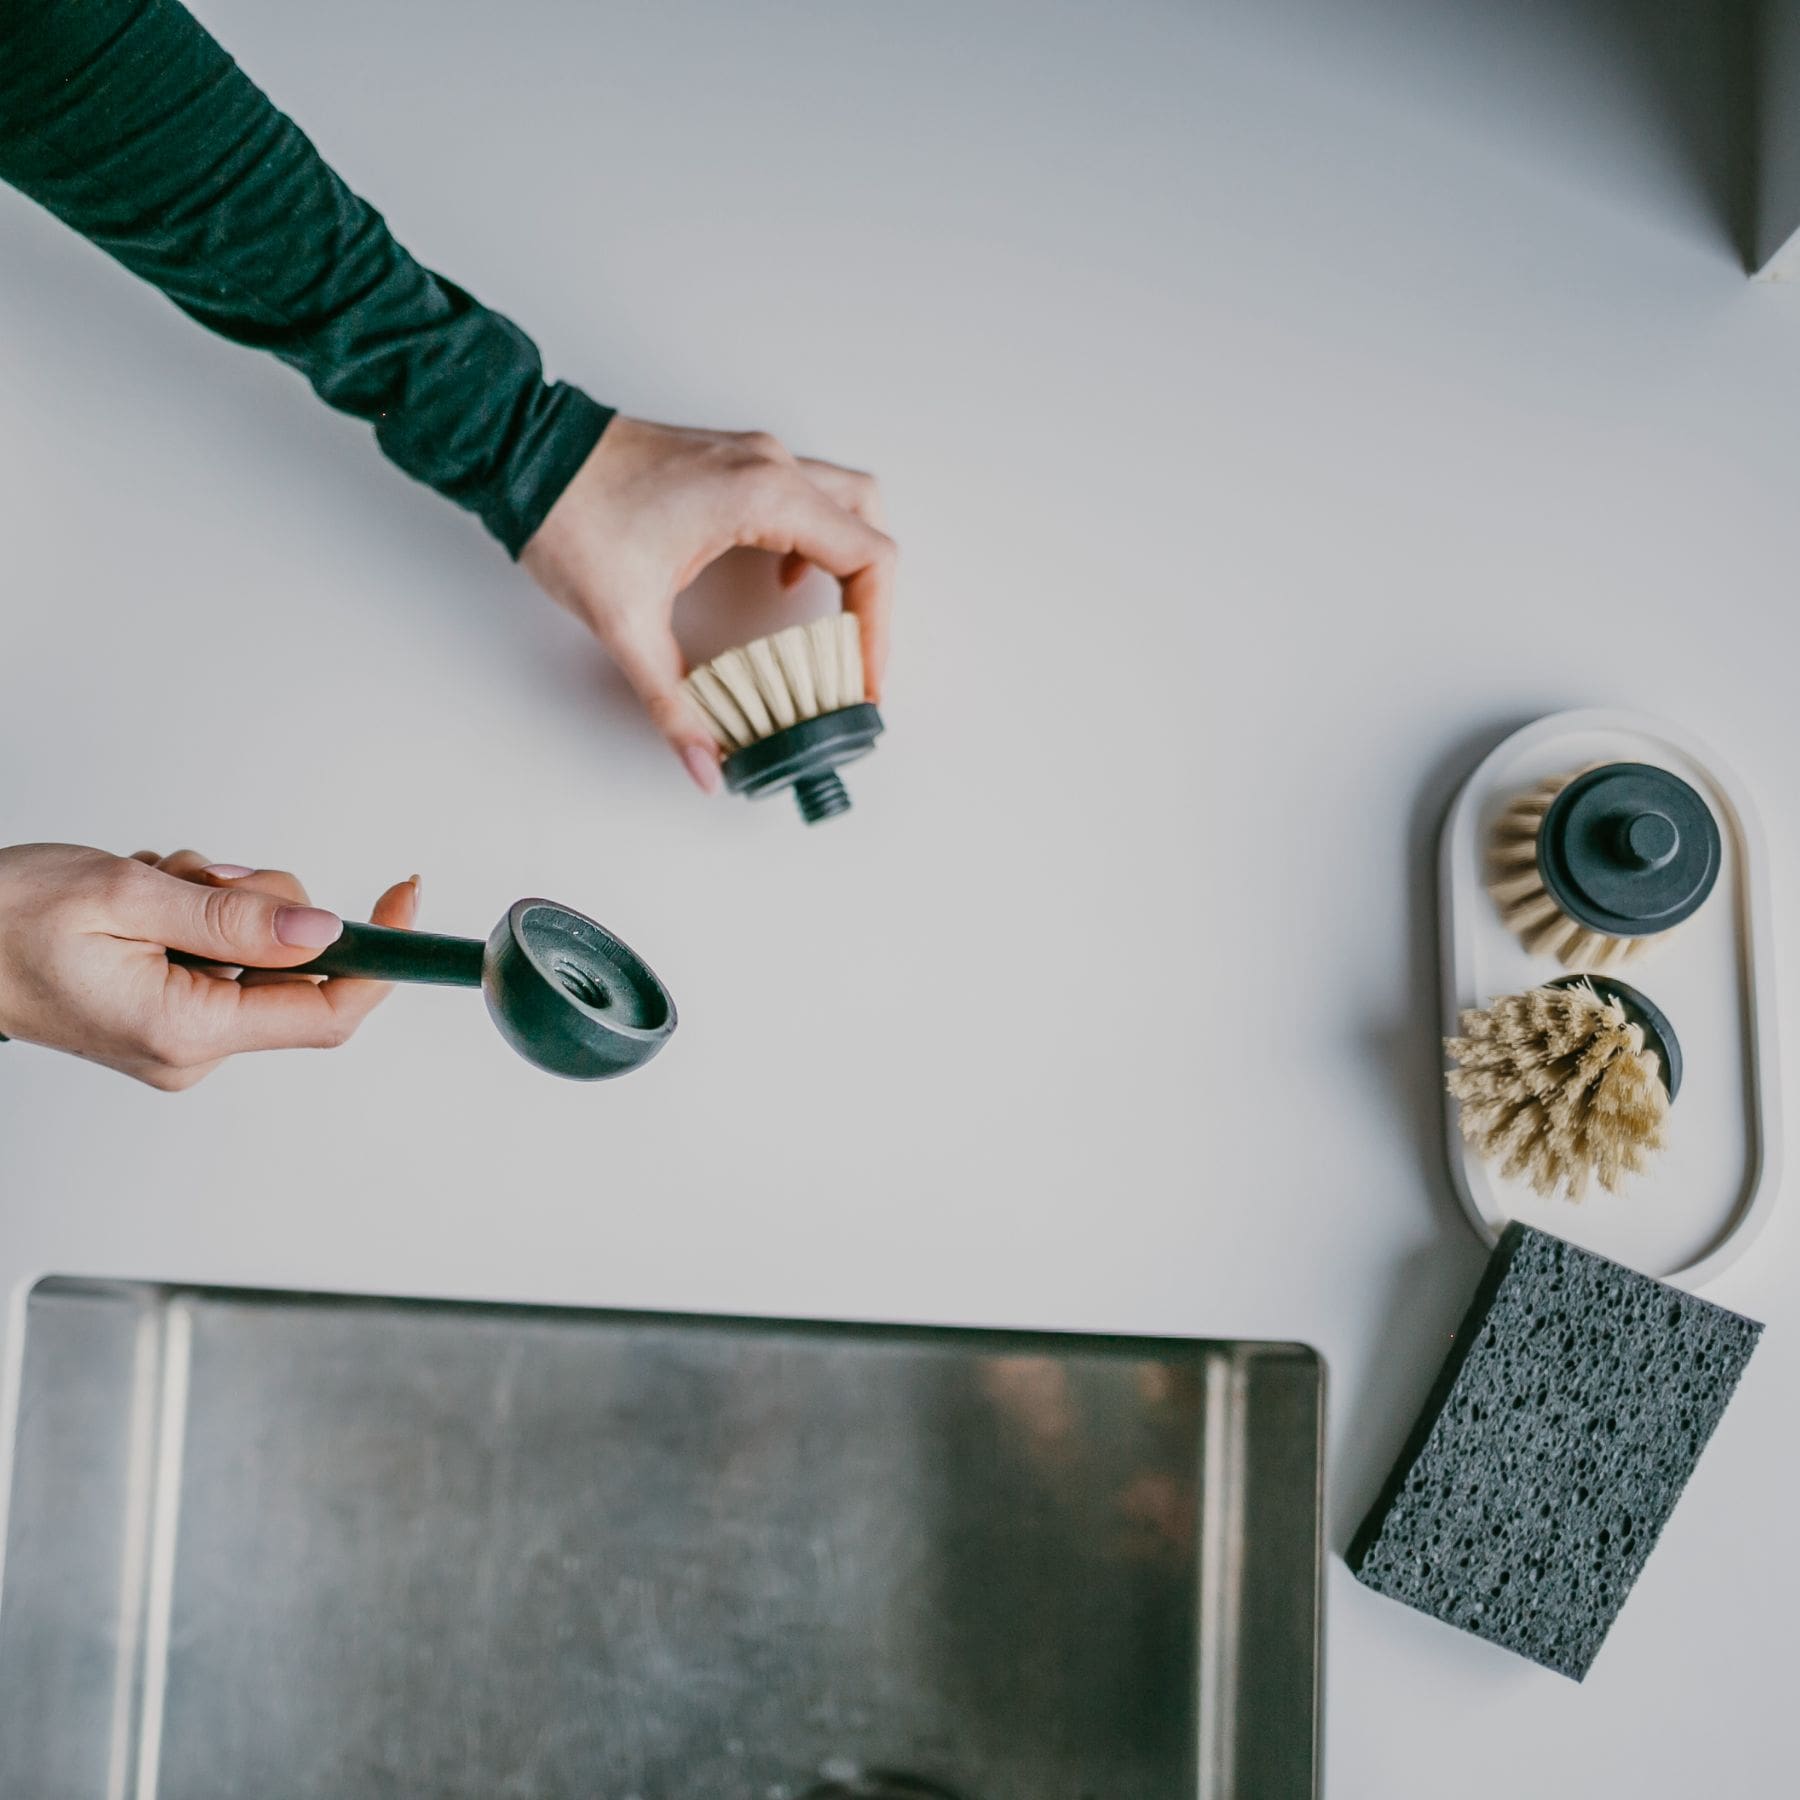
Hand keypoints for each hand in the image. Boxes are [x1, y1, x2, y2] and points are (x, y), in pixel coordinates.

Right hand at [0, 844, 418, 1088]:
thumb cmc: (0, 922)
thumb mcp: (124, 897)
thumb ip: (231, 917)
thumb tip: (322, 930)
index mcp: (186, 1031)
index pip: (327, 1011)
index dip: (379, 957)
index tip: (402, 899)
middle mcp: (192, 1048)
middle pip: (294, 969)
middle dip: (262, 906)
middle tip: (197, 879)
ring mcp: (180, 1033)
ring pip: (258, 949)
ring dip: (220, 900)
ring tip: (151, 888)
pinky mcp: (169, 1011)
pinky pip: (222, 951)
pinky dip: (196, 911)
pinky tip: (144, 902)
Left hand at [519, 417, 896, 791]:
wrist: (519, 452)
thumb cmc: (568, 515)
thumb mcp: (625, 625)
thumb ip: (674, 704)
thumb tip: (707, 763)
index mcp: (762, 496)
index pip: (867, 558)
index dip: (878, 628)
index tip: (863, 677)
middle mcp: (770, 466)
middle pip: (869, 525)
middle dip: (872, 599)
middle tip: (854, 658)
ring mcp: (752, 456)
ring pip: (844, 501)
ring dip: (848, 562)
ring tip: (827, 626)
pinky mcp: (731, 459)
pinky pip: (804, 495)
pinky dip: (813, 540)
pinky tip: (781, 581)